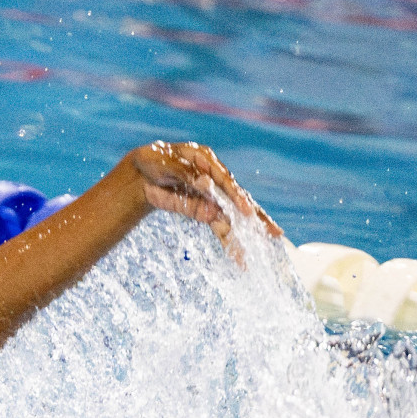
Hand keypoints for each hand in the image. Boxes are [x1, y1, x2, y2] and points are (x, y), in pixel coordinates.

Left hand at [129, 141, 281, 263]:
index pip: (226, 181)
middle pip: (238, 200)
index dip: (236, 196)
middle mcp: (215, 179)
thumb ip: (185, 174)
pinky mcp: (204, 210)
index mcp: (207, 162)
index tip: (246, 210)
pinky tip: (237, 255)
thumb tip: (205, 186)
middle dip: (255, 218)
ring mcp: (211, 196)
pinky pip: (219, 226)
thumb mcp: (164, 164)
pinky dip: (227, 239)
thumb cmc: (155, 161)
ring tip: (248, 255)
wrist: (142, 173)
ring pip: (230, 216)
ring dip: (240, 236)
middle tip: (274, 233)